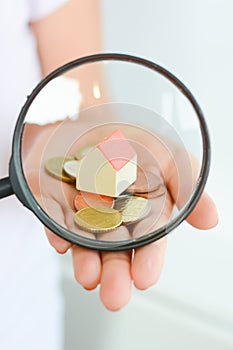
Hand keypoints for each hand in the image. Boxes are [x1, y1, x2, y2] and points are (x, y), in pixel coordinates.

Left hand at [23, 120, 217, 310]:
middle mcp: (111, 219)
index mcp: (140, 213)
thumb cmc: (132, 141)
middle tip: (115, 296)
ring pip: (83, 242)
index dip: (148, 260)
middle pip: (114, 251)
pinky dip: (55, 231)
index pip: (147, 242)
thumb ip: (189, 185)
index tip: (145, 278)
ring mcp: (80, 212)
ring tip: (89, 277)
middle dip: (115, 273)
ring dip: (85, 261)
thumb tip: (212, 220)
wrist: (93, 120)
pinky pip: (53, 218)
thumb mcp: (168, 155)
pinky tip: (60, 242)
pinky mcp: (53, 202)